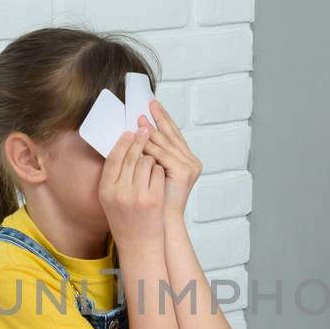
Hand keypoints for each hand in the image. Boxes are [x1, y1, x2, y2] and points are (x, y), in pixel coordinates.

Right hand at [98, 128, 166, 251]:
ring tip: (151, 161)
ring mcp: (137, 196)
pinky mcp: (153, 199)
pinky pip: (158, 173)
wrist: (138, 244)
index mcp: (106, 190)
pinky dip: (160, 170)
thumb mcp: (111, 199)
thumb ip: (114, 177)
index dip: (122, 143)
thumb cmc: (125, 219)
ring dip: (151, 158)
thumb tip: (121, 148)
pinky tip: (159, 174)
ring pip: (147, 162)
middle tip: (145, 128)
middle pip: (131, 157)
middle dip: (139, 140)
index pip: (113, 159)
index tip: (129, 132)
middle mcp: (119, 192)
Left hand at [138, 102, 201, 216]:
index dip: (164, 119)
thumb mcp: (153, 174)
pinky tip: (141, 138)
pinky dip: (151, 146)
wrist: (162, 224)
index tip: (152, 105)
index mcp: (186, 161)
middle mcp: (192, 161)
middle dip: (159, 119)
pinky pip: (163, 155)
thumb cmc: (155, 202)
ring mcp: (190, 166)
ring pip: (166, 143)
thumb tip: (138, 133)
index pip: (174, 135)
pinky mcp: (184, 172)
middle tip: (147, 104)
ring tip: (140, 119)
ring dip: (152, 130)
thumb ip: (151, 156)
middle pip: (173, 134)